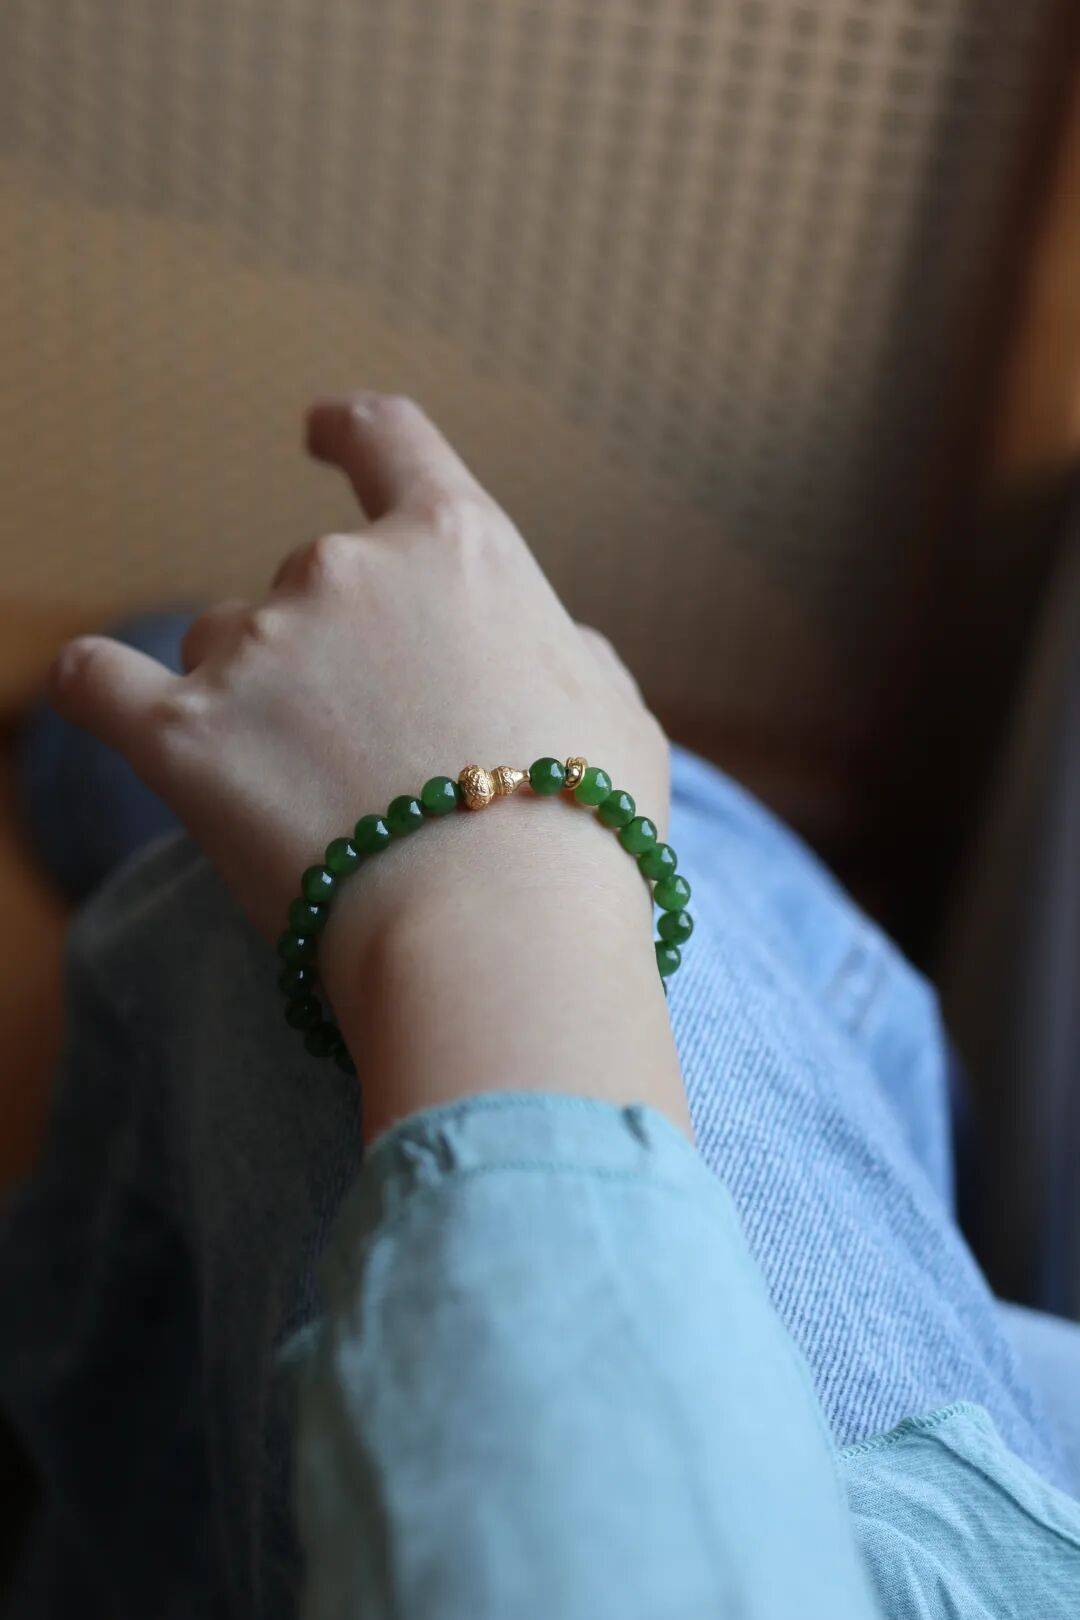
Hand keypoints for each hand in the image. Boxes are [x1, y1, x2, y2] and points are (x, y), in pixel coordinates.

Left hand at [52, 394, 686, 1134]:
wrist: (498, 930)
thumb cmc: (581, 828)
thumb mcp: (618, 716)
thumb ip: (573, 655)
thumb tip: (556, 644)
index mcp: (456, 550)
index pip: (390, 441)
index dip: (351, 432)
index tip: (320, 433)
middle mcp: (345, 571)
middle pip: (303, 580)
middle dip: (324, 648)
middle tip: (368, 749)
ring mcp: (258, 646)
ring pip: (219, 642)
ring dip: (247, 694)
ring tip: (303, 796)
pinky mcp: (181, 733)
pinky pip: (95, 681)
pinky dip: (95, 687)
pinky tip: (104, 703)